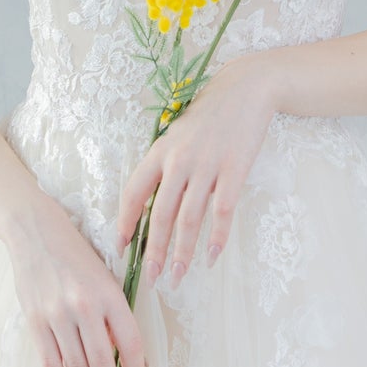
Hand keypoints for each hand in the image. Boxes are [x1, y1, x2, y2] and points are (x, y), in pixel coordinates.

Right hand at [5, 191, 147, 366]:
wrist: (35, 230)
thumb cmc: (75, 254)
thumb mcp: (104, 277)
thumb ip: (112, 315)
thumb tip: (121, 357)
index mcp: (109, 293)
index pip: (129, 342)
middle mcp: (84, 305)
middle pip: (101, 361)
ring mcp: (57, 314)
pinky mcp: (35, 320)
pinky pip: (49, 362)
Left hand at [113, 53, 280, 287]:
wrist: (245, 89)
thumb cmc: (209, 114)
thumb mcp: (177, 134)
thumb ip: (165, 165)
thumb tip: (150, 202)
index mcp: (160, 151)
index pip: (134, 193)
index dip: (124, 222)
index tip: (120, 247)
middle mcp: (179, 161)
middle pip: (160, 214)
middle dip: (153, 250)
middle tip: (150, 276)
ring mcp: (207, 166)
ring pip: (189, 219)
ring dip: (182, 252)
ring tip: (177, 276)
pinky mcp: (234, 170)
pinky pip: (222, 211)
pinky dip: (216, 237)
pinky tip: (211, 257)